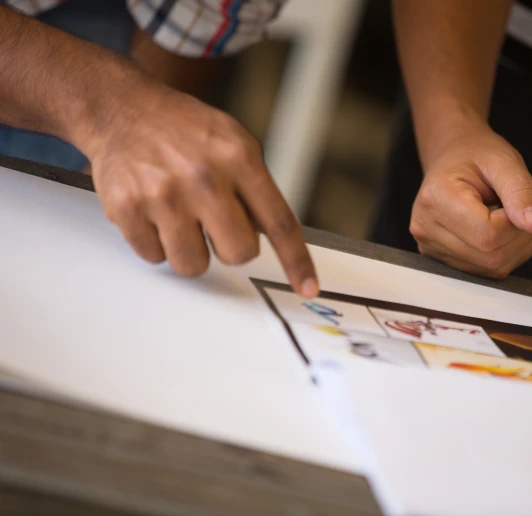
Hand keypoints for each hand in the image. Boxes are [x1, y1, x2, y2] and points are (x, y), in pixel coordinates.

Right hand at [80, 85, 317, 296]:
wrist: (121, 109)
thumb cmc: (184, 130)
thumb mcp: (234, 141)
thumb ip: (256, 188)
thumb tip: (270, 238)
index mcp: (238, 158)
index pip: (278, 221)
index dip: (296, 261)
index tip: (307, 287)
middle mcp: (203, 177)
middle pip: (239, 253)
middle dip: (230, 247)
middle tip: (214, 223)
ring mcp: (163, 195)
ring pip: (193, 265)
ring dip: (190, 250)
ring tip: (180, 217)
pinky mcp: (127, 210)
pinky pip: (154, 257)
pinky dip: (156, 242)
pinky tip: (154, 212)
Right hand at [410, 119, 531, 277]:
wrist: (453, 157)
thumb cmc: (476, 154)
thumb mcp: (504, 161)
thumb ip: (521, 192)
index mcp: (436, 198)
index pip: (487, 234)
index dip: (518, 225)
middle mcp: (426, 227)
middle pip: (489, 256)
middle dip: (523, 237)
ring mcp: (430, 245)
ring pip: (490, 267)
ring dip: (520, 248)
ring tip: (524, 217)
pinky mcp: (440, 256)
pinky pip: (484, 269)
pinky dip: (510, 254)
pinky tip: (516, 232)